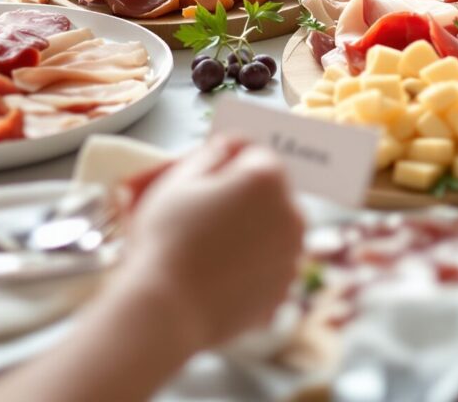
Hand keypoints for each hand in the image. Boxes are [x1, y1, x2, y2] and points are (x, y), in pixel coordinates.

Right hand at [107, 138, 303, 353]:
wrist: (166, 309)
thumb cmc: (166, 240)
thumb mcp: (178, 180)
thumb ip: (212, 154)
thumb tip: (229, 148)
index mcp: (267, 179)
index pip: (256, 153)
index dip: (230, 157)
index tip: (210, 168)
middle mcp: (291, 214)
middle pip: (269, 192)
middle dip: (244, 194)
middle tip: (207, 207)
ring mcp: (291, 255)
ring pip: (272, 230)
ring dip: (251, 230)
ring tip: (210, 244)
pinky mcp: (283, 289)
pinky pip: (268, 266)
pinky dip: (251, 265)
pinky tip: (219, 272)